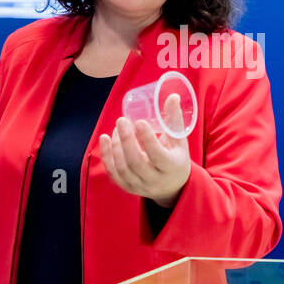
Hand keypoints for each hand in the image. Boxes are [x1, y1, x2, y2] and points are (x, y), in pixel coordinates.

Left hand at [98, 93, 190, 208]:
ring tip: (116, 128)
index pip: (157, 155)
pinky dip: (106, 156)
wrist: (172, 187)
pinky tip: (104, 139)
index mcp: (171, 167)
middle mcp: (155, 180)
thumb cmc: (176, 157)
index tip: (139, 122)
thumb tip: (172, 96)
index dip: (147, 139)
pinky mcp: (128, 188)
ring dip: (116, 146)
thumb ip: (174, 119)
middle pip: (135, 162)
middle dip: (126, 140)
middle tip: (121, 121)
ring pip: (122, 168)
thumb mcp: (179, 140)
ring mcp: (140, 186)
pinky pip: (113, 173)